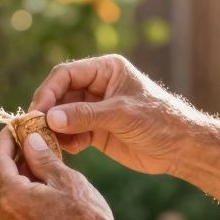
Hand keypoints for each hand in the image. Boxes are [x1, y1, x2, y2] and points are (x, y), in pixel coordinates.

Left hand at [0, 125, 138, 219]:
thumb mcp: (67, 181)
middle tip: (27, 147)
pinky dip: (18, 206)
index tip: (14, 128)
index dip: (4, 141)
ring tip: (38, 173)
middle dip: (7, 161)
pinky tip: (40, 200)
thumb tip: (28, 139)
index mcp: (12, 198)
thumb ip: (42, 158)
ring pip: (0, 202)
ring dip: (12, 184)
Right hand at [30, 55, 205, 175]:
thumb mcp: (121, 114)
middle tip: (36, 130)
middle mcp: (98, 86)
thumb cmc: (160, 121)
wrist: (182, 148)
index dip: (49, 91)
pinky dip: (67, 141)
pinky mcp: (97, 131)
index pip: (66, 74)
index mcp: (106, 70)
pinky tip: (72, 150)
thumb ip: (85, 115)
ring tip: (53, 143)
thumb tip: (50, 118)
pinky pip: (72, 133)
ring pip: (63, 115)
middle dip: (48, 112)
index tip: (38, 111)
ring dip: (55, 129)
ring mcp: (96, 109)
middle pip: (60, 95)